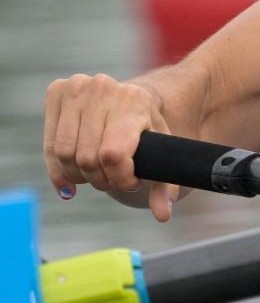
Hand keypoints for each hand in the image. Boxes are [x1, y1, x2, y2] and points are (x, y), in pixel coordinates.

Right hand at [42, 73, 182, 220]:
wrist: (130, 99)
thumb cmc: (146, 131)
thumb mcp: (163, 153)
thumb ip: (167, 185)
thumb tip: (163, 215)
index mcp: (134, 101)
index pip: (113, 155)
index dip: (118, 178)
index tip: (130, 183)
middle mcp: (104, 88)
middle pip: (88, 158)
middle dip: (100, 180)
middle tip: (110, 182)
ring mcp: (77, 87)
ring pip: (65, 154)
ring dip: (78, 177)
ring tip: (94, 178)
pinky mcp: (56, 92)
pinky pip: (50, 145)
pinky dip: (57, 171)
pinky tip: (69, 184)